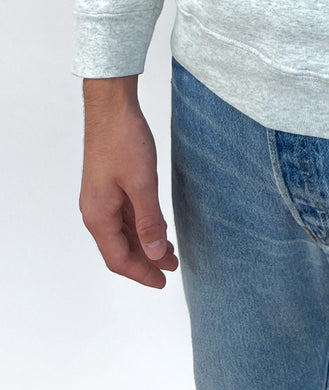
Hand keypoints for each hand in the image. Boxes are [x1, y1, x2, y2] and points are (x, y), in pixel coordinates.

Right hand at [79, 76, 178, 288]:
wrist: (112, 107)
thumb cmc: (124, 141)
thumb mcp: (142, 184)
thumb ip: (149, 220)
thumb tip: (156, 253)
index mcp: (98, 216)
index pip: (118, 259)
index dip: (141, 273)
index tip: (163, 281)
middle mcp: (96, 211)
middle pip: (120, 249)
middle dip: (146, 261)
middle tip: (173, 268)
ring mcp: (101, 199)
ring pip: (123, 232)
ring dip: (145, 244)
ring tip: (170, 252)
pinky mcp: (109, 186)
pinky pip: (124, 216)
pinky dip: (142, 226)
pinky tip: (158, 226)